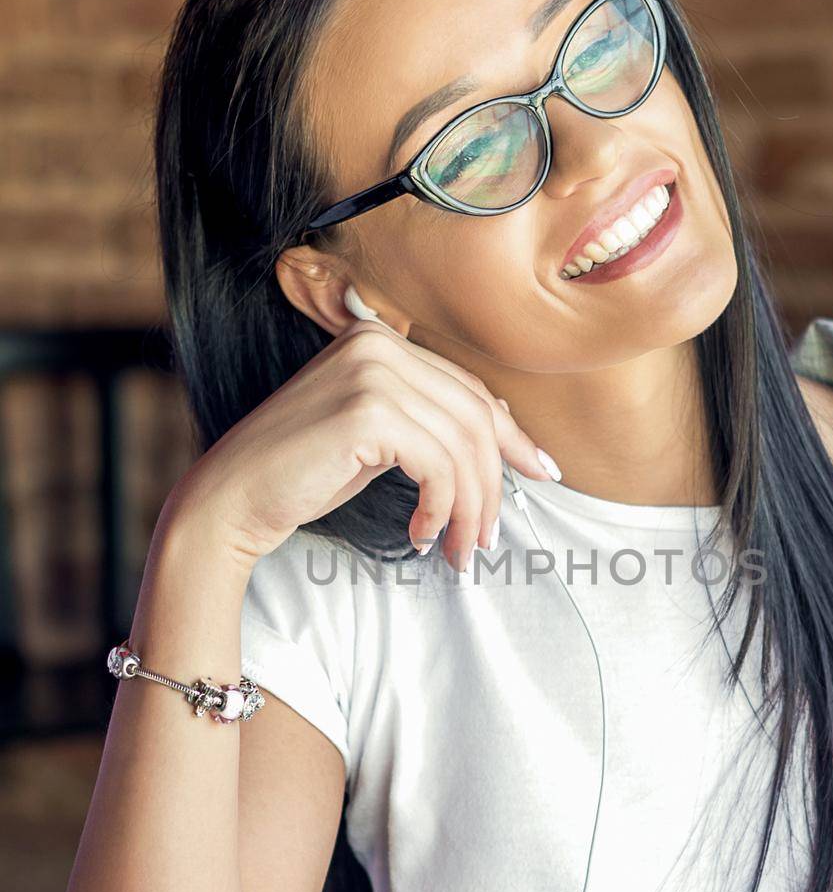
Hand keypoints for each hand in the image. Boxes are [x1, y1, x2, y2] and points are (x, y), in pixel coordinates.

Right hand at [170, 316, 559, 573]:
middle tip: (487, 539)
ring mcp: (372, 373)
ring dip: (471, 508)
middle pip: (475, 417)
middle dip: (494, 484)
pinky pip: (438, 467)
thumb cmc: (301, 475)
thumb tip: (502, 431)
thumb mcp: (376, 439)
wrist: (231, 500)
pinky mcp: (367, 411)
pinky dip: (441, 509)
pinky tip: (422, 535)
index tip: (542, 473)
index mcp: (380, 340)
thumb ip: (427, 423)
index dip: (512, 436)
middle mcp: (378, 345)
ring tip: (459, 551)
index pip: (469, 389)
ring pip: (463, 446)